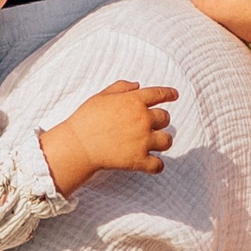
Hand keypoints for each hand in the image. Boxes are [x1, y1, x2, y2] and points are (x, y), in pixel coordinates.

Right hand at [38, 82, 176, 195]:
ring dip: (161, 142)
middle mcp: (143, 119)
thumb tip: (137, 85)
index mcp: (134, 101)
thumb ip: (120, 88)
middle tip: (148, 126)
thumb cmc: (85, 119)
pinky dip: (156, 165)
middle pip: (165, 118)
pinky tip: (150, 164)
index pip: (159, 94)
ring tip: (152, 144)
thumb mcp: (100, 97)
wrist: (77, 146)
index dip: (169, 93)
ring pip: (167, 141)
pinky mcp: (139, 160)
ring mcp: (143, 140)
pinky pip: (158, 165)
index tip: (174, 95)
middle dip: (159, 121)